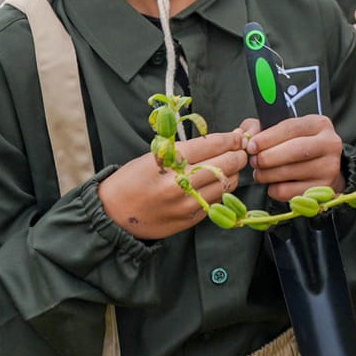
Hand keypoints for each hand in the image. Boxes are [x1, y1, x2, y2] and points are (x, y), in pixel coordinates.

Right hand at [99, 129, 249, 239]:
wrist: (113, 214)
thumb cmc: (132, 180)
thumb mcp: (153, 156)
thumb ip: (187, 150)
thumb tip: (221, 140)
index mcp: (169, 161)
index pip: (212, 145)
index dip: (230, 139)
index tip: (237, 136)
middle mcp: (180, 182)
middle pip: (225, 163)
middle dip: (238, 154)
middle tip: (242, 150)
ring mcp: (187, 203)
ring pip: (226, 183)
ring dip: (233, 173)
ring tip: (231, 166)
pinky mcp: (190, 219)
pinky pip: (217, 200)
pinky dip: (222, 190)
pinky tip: (218, 183)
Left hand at [247, 114, 344, 201]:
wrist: (321, 168)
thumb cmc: (296, 146)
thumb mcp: (283, 130)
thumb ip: (260, 128)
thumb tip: (247, 137)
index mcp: (319, 124)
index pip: (292, 128)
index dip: (268, 137)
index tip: (251, 146)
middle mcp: (330, 144)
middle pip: (295, 150)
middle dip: (268, 157)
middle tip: (254, 161)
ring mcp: (329, 168)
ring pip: (290, 172)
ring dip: (267, 174)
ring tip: (260, 173)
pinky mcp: (323, 189)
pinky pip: (289, 192)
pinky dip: (274, 189)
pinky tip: (274, 184)